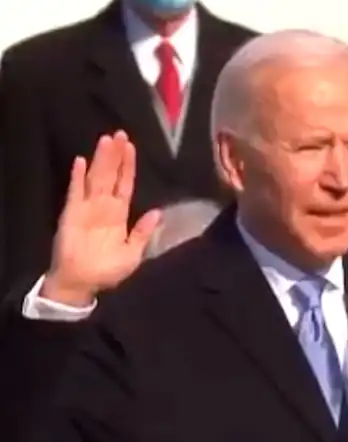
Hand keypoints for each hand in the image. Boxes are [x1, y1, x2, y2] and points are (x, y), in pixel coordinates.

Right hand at [41, 131, 160, 305]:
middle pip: (111, 175)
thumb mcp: (133, 253)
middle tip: (119, 133)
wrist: (82, 283)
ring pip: (95, 178)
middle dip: (115, 155)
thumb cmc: (108, 270)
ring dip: (100, 160)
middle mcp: (104, 206)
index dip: (128, 166)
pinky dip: (77, 178)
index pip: (126, 184)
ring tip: (105, 140)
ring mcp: (87, 208)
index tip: (131, 147)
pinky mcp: (71, 214)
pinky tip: (80, 162)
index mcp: (119, 214)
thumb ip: (143, 232)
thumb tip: (157, 212)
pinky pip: (75, 193)